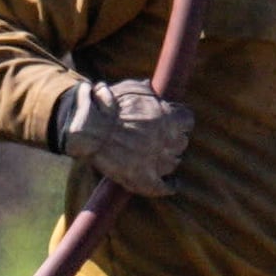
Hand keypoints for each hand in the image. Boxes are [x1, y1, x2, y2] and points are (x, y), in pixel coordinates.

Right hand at [57, 78, 191, 194]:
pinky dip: (168, 186)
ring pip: (172, 163)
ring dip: (167, 159)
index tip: (173, 121)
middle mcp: (166, 140)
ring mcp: (155, 161)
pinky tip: (172, 184)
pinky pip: (162, 187)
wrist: (89, 127)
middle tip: (161, 138)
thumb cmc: (108, 105)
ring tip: (158, 156)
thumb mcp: (132, 89)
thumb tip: (152, 90)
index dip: (179, 121)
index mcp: (168, 118)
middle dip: (172, 140)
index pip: (187, 121)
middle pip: (181, 143)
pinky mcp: (142, 178)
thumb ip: (148, 92)